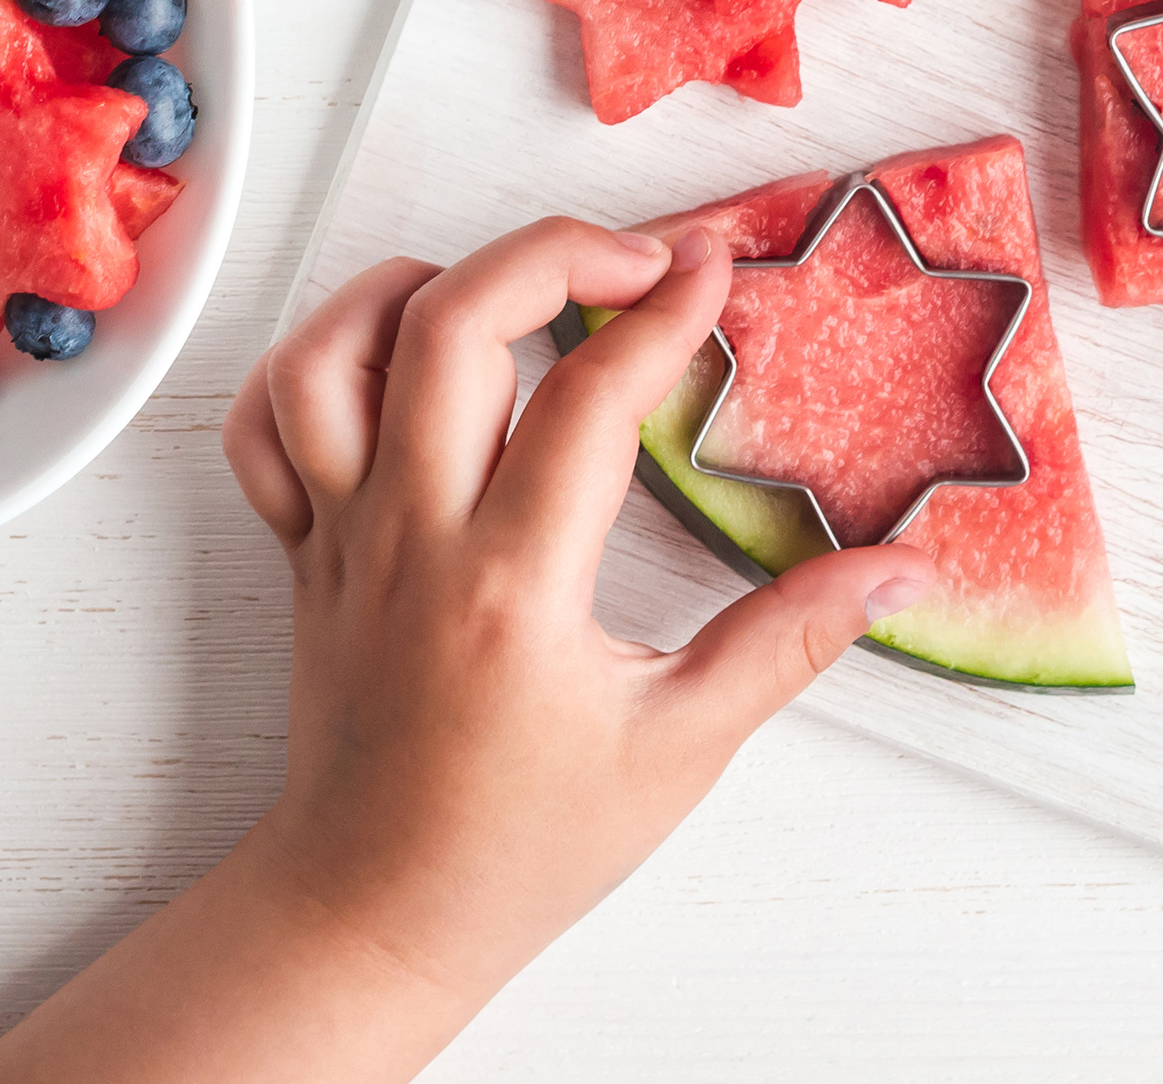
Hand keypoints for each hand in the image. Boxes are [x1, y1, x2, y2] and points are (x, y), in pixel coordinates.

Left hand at [221, 219, 930, 1037]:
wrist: (376, 912)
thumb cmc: (518, 846)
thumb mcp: (680, 750)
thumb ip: (790, 642)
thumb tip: (896, 574)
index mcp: (513, 589)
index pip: (587, 398)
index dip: (662, 314)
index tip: (715, 270)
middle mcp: (412, 542)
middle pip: (449, 326)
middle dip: (549, 252)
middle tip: (634, 257)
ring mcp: (342, 538)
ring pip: (331, 354)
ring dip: (415, 285)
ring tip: (506, 286)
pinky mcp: (304, 551)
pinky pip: (266, 422)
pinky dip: (317, 357)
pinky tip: (391, 350)